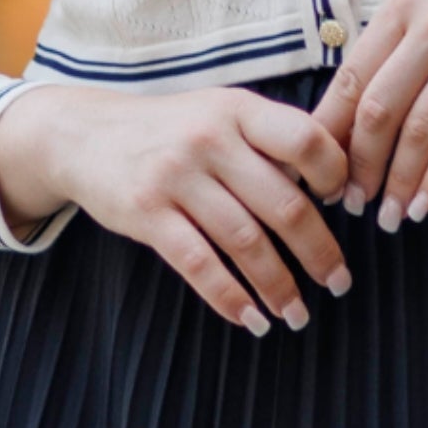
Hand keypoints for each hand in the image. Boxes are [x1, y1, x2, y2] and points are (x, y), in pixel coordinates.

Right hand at [0, 82, 353, 334]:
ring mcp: (176, 175)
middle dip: (318, 251)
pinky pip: (199, 264)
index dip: (334, 175)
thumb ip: (266, 139)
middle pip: (282, 203)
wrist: (85, 133)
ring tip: (297, 313)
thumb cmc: (171, 128)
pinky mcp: (146, 212)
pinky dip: (230, 298)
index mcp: (237, 108)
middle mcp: (210, 137)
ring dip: (279, 285)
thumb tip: (329, 186)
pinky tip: (251, 319)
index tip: (342, 207)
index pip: (306, 139)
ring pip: (245, 241)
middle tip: (339, 283)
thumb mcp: (218, 112)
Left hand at [310, 0, 427, 229]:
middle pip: (378, 108)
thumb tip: (341, 127)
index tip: (320, 171)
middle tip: (354, 202)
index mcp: (404, 7)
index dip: (330, 132)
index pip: (350, 77)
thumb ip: (393, 59)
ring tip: (390, 215)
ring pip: (419, 130)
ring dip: (400, 182)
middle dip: (361, 166)